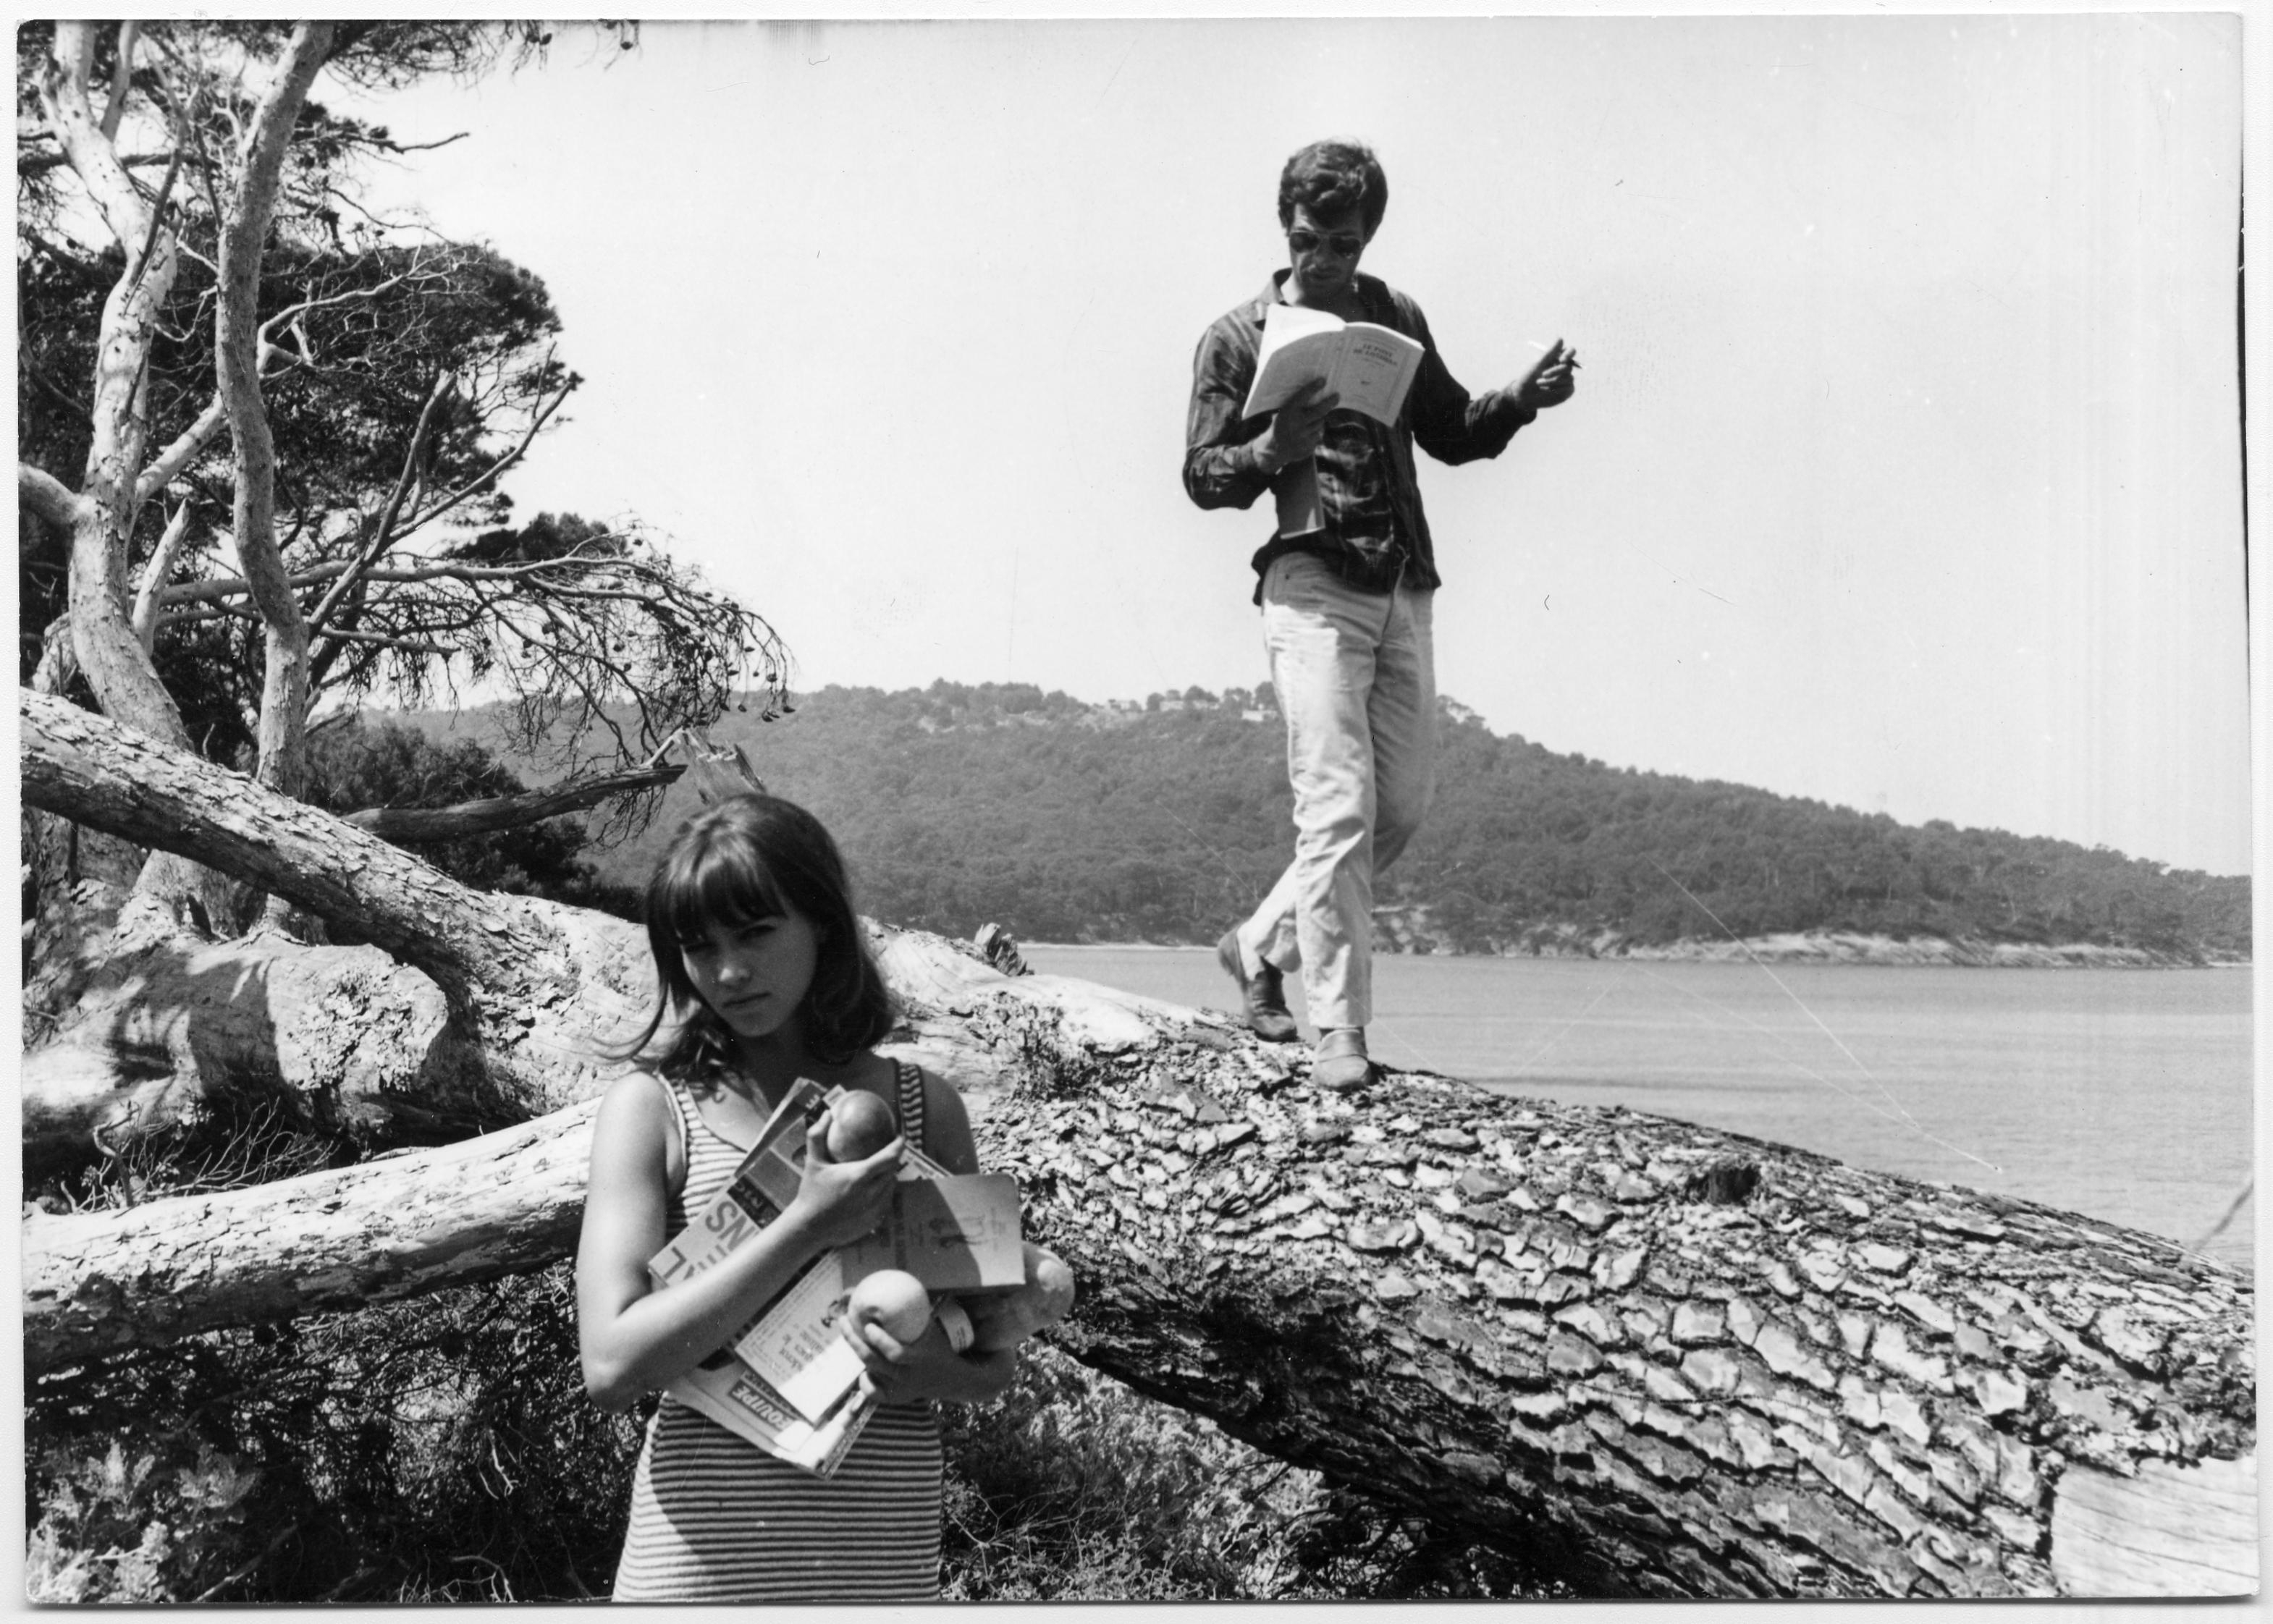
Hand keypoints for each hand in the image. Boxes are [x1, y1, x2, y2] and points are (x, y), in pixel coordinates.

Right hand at [785, 1114, 902, 1249]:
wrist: (809, 1228)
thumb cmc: (810, 1192)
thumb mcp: (813, 1162)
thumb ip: (817, 1135)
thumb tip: (828, 1113)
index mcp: (859, 1175)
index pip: (890, 1156)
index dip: (899, 1144)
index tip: (899, 1137)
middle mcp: (871, 1192)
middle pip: (893, 1170)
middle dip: (894, 1159)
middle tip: (888, 1151)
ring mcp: (875, 1208)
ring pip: (891, 1186)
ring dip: (889, 1176)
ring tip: (880, 1170)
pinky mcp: (875, 1221)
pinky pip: (886, 1202)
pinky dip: (884, 1193)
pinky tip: (874, 1189)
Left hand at [845, 1316, 1014, 1404]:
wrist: (954, 1379)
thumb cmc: (939, 1346)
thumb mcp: (932, 1328)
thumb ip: (916, 1312)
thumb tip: (892, 1285)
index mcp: (920, 1358)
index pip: (895, 1353)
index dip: (879, 1341)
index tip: (868, 1324)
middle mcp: (908, 1376)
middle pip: (874, 1362)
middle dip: (854, 1341)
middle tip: (844, 1321)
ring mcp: (901, 1390)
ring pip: (870, 1373)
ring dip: (856, 1352)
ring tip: (848, 1332)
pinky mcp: (897, 1399)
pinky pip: (873, 1393)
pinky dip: (865, 1381)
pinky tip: (864, 1369)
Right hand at [1249, 377, 1337, 472]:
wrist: (1272, 450)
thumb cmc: (1279, 426)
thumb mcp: (1282, 413)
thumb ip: (1295, 407)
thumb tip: (1314, 395)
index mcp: (1288, 412)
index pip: (1303, 396)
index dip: (1313, 388)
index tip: (1323, 380)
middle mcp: (1296, 424)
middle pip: (1320, 411)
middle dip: (1330, 402)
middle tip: (1337, 396)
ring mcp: (1303, 436)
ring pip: (1320, 424)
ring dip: (1318, 420)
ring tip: (1309, 422)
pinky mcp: (1308, 446)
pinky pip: (1317, 436)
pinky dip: (1314, 433)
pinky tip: (1304, 435)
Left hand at [1515, 339, 1578, 408]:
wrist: (1523, 395)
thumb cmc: (1528, 377)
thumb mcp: (1538, 364)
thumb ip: (1550, 353)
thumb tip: (1560, 338)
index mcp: (1557, 359)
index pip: (1570, 352)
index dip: (1569, 354)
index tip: (1562, 359)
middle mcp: (1564, 368)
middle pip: (1569, 366)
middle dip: (1556, 370)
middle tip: (1543, 374)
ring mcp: (1566, 380)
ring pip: (1569, 378)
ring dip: (1553, 381)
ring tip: (1539, 383)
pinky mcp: (1567, 391)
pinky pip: (1569, 388)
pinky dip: (1557, 389)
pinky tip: (1547, 390)